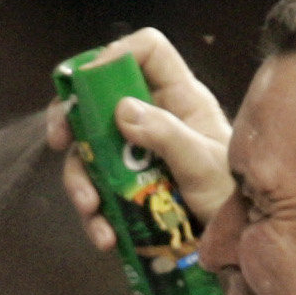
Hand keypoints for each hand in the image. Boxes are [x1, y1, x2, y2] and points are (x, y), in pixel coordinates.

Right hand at [47, 27, 234, 251]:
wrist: (236, 243)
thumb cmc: (231, 196)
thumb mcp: (203, 165)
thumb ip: (166, 135)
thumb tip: (122, 110)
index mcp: (180, 98)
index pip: (147, 52)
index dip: (116, 55)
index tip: (88, 83)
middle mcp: (154, 118)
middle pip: (99, 97)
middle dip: (71, 117)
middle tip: (59, 141)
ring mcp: (137, 153)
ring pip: (90, 149)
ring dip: (80, 180)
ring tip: (91, 210)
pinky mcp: (128, 186)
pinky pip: (97, 189)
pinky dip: (95, 215)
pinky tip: (105, 236)